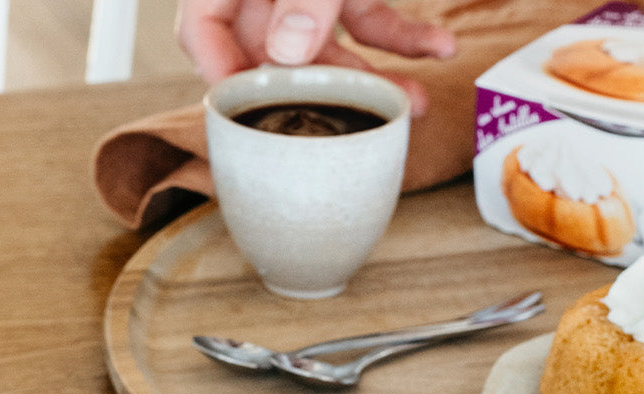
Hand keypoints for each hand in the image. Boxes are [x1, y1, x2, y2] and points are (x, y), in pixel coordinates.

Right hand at [176, 0, 456, 114]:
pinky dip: (406, 36)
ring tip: (417, 102)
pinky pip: (371, 18)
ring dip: (375, 77)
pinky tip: (441, 49)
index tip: (255, 121)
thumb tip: (289, 52)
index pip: (202, 32)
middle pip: (276, 54)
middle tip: (355, 126)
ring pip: (331, 47)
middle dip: (324, 94)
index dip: (224, 81)